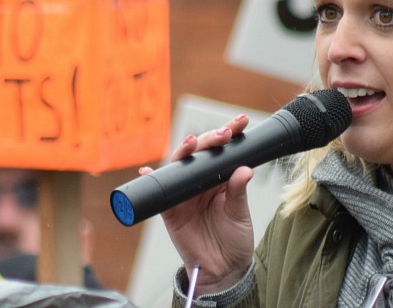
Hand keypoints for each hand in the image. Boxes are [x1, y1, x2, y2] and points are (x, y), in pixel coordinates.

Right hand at [142, 114, 253, 295]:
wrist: (222, 270)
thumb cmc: (234, 239)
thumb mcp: (240, 214)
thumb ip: (238, 191)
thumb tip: (244, 169)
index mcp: (220, 178)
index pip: (223, 151)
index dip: (229, 134)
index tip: (239, 122)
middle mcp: (201, 181)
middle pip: (201, 153)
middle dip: (210, 139)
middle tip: (223, 134)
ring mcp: (184, 194)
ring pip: (180, 166)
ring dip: (183, 152)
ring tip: (191, 143)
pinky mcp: (170, 210)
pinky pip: (158, 192)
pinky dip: (151, 179)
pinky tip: (147, 170)